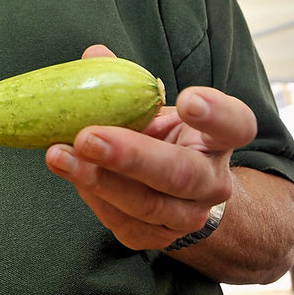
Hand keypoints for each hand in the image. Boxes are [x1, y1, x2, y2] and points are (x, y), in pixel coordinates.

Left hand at [44, 45, 257, 250]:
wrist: (176, 196)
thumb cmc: (161, 137)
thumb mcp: (153, 107)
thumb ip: (128, 82)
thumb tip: (94, 55)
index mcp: (218, 140)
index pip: (235, 124)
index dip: (216, 113)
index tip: (187, 98)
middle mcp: (211, 183)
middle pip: (180, 174)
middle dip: (129, 156)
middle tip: (87, 136)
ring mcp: (186, 216)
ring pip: (145, 204)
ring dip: (96, 179)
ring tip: (58, 155)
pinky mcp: (155, 238)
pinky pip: (120, 220)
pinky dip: (90, 195)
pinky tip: (68, 171)